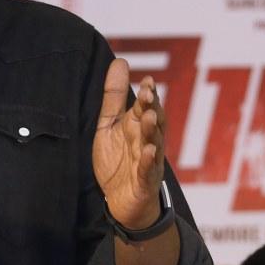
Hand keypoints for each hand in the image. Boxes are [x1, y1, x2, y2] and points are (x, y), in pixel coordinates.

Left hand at [93, 59, 166, 228]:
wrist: (121, 203)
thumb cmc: (118, 161)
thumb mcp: (110, 125)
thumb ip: (114, 96)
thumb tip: (120, 61)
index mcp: (138, 127)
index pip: (146, 108)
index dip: (147, 96)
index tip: (147, 81)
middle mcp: (147, 142)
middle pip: (154, 123)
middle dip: (152, 108)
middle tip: (148, 94)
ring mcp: (149, 162)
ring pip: (154, 144)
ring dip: (153, 131)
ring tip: (150, 117)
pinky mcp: (144, 182)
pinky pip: (147, 171)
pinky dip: (148, 162)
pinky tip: (148, 151)